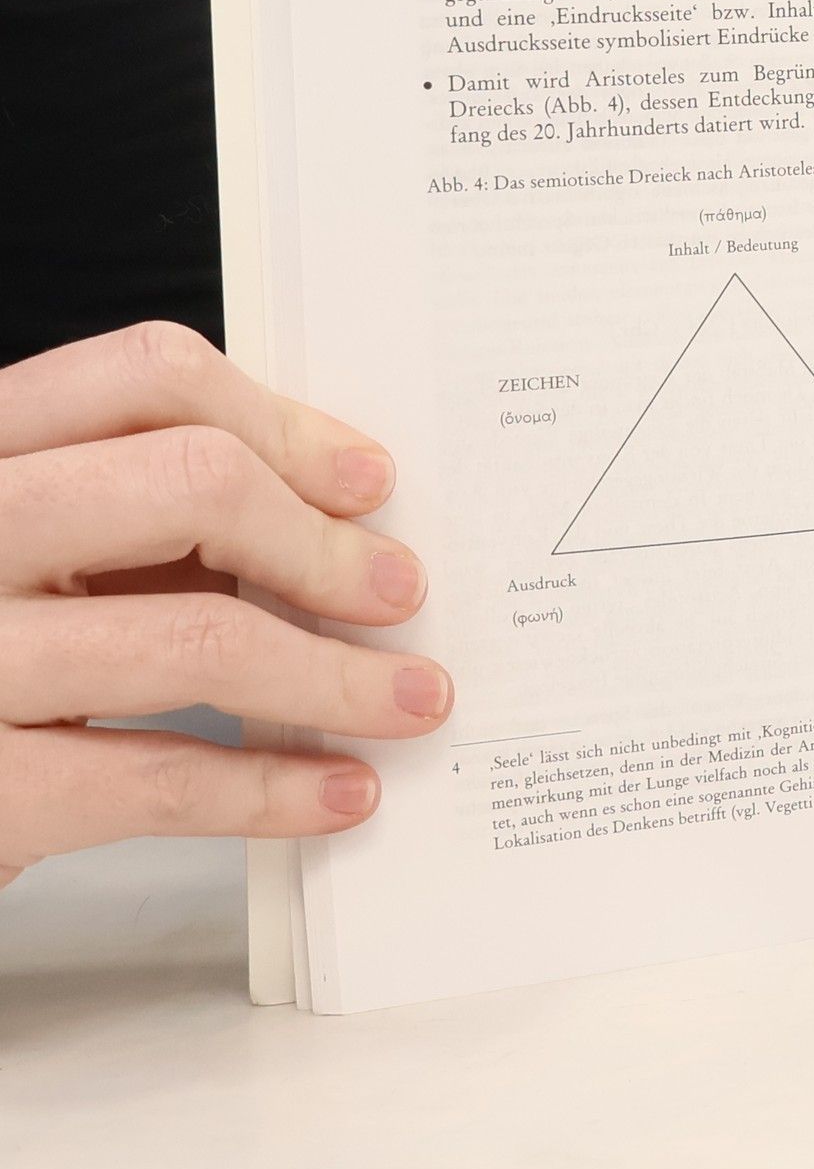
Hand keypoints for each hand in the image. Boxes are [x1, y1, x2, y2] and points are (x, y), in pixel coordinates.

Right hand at [0, 321, 452, 889]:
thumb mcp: (49, 548)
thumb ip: (156, 516)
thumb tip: (345, 523)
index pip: (149, 377)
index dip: (284, 426)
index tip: (368, 484)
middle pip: (192, 482)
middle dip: (323, 546)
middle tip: (397, 594)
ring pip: (199, 638)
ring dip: (337, 678)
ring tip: (409, 700)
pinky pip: (160, 778)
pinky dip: (274, 788)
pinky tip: (340, 791)